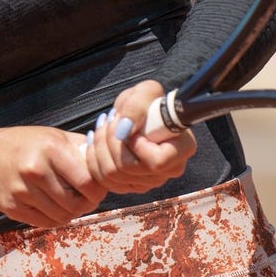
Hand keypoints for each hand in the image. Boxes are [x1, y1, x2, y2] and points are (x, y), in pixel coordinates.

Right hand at [0, 126, 106, 228]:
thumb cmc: (26, 143)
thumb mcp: (54, 136)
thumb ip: (81, 148)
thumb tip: (108, 161)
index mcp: (50, 149)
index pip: (88, 180)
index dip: (99, 189)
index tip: (100, 188)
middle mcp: (35, 170)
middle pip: (76, 203)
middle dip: (87, 204)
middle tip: (88, 199)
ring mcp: (21, 190)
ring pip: (62, 216)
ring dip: (72, 213)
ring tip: (73, 203)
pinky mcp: (11, 207)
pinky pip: (44, 223)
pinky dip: (56, 219)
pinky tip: (56, 208)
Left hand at [83, 79, 196, 194]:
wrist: (141, 112)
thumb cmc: (149, 101)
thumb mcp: (146, 91)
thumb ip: (137, 105)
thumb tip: (123, 130)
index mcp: (182, 149)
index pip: (156, 162)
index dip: (137, 145)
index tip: (130, 127)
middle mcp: (168, 171)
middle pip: (128, 169)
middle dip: (110, 140)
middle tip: (109, 118)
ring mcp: (149, 182)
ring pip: (112, 176)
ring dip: (99, 146)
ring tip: (103, 125)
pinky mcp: (130, 185)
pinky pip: (103, 180)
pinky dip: (93, 158)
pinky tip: (96, 139)